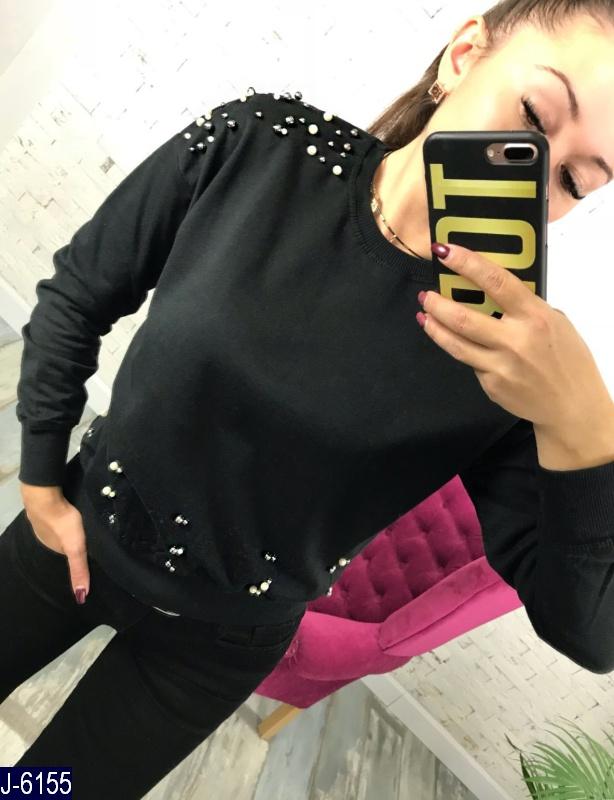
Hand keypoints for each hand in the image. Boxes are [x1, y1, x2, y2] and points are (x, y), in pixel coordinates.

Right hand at [24, 497, 89, 603]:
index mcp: (53, 548)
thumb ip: (78, 569)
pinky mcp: (47, 506)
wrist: (45, 497)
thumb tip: (81, 597)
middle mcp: (46, 537)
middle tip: (86, 537)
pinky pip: (57, 513)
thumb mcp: (75, 549)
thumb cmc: (62, 524)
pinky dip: (63, 515)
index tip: (89, 553)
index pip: (67, 555)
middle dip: (71, 541)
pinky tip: (70, 511)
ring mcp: (44, 521)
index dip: (78, 554)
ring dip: (67, 527)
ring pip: (59, 527)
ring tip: (80, 524)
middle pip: (62, 541)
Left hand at [417, 242, 612, 430]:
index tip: (445, 251)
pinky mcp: (491, 384)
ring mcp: (500, 365)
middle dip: (438, 303)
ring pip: (455, 343)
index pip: (495, 281)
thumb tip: (491, 291)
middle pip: (463, 317)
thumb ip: (524, 307)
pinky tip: (457, 342)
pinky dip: (461, 349)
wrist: (572, 406)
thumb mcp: (554, 322)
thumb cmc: (567, 359)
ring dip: (435, 326)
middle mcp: (515, 340)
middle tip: (426, 294)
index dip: (466, 263)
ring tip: (425, 314)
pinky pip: (470, 362)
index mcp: (534, 316)